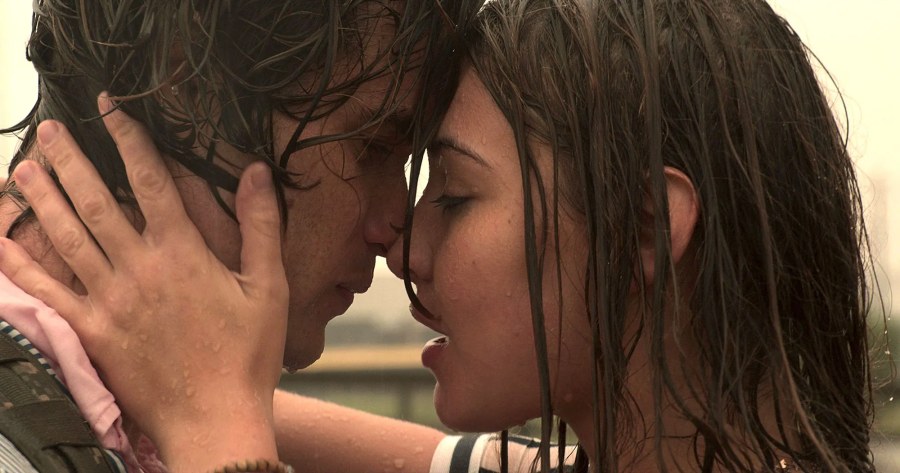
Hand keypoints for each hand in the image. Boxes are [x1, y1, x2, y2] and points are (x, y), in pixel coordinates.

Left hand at [0, 95, 287, 470]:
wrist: (214, 417)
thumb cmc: (247, 354)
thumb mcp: (269, 287)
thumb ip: (261, 226)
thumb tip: (257, 172)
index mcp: (182, 253)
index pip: (150, 182)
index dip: (129, 140)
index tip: (110, 109)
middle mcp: (138, 269)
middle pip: (95, 201)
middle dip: (70, 160)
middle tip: (51, 130)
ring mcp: (108, 300)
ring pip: (66, 236)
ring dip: (42, 197)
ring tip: (24, 167)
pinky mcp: (90, 330)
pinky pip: (46, 290)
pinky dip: (19, 263)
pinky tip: (2, 237)